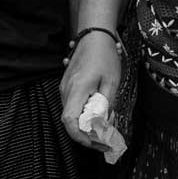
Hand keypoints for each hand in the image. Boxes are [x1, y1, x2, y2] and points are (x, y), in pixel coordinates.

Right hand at [59, 30, 122, 150]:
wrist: (94, 35)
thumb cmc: (104, 55)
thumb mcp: (112, 81)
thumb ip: (107, 104)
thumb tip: (104, 125)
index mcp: (77, 89)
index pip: (70, 121)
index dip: (81, 137)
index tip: (97, 143)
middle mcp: (66, 90)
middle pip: (70, 122)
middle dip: (87, 135)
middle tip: (106, 140)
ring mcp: (64, 88)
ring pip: (72, 115)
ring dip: (86, 125)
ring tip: (105, 128)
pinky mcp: (67, 86)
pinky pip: (73, 106)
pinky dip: (84, 115)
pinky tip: (98, 114)